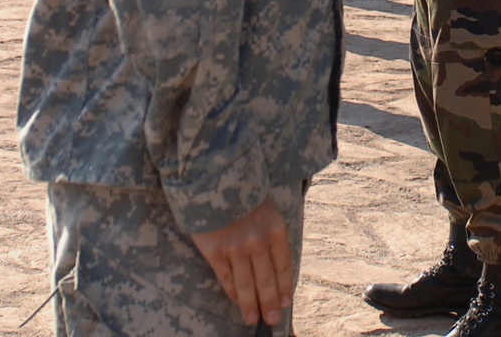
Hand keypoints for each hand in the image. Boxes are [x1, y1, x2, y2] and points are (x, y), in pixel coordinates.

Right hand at [191, 198, 291, 328]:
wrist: (216, 180)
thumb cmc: (246, 197)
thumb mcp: (268, 212)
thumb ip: (272, 237)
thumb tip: (277, 270)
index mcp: (276, 229)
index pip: (284, 267)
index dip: (284, 288)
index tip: (285, 303)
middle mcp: (258, 241)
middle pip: (266, 280)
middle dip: (270, 303)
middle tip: (271, 321)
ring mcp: (235, 248)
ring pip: (246, 285)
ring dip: (250, 305)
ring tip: (252, 319)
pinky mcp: (215, 252)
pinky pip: (226, 279)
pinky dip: (232, 292)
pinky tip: (235, 301)